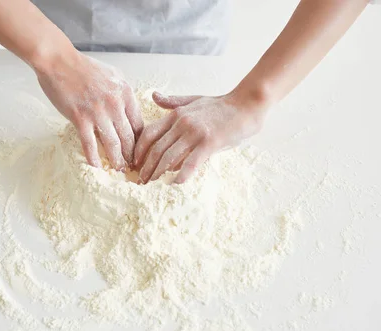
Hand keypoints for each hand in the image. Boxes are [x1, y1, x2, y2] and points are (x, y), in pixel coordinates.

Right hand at [35, 51, 142, 169]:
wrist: (59, 61)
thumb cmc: (84, 67)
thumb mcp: (113, 76)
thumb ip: (123, 94)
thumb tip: (130, 112)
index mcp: (125, 93)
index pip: (139, 124)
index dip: (141, 141)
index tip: (141, 151)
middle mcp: (115, 104)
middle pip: (129, 137)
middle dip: (132, 155)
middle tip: (134, 167)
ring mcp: (98, 112)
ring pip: (113, 144)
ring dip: (117, 160)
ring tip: (120, 170)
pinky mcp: (80, 118)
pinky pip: (90, 144)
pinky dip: (94, 158)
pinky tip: (97, 167)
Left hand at [133, 90, 268, 182]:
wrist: (246, 104)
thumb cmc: (221, 105)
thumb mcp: (193, 100)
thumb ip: (172, 102)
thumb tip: (154, 96)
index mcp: (176, 114)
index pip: (149, 133)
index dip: (139, 150)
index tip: (135, 164)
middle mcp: (182, 123)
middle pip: (156, 148)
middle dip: (146, 167)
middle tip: (141, 181)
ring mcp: (195, 133)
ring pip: (169, 157)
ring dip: (158, 173)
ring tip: (152, 185)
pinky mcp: (209, 143)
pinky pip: (191, 162)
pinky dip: (181, 175)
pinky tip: (175, 184)